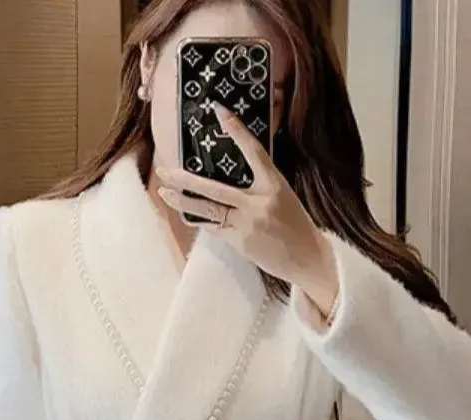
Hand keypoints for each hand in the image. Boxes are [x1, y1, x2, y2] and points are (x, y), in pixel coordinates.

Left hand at [156, 103, 338, 316]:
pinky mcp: (240, 241)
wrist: (307, 259)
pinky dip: (200, 219)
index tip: (219, 110)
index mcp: (274, 184)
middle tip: (164, 169)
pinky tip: (186, 213)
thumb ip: (258, 185)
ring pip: (207, 210)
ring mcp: (247, 223)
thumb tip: (230, 176)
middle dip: (185, 179)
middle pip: (214, 188)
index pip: (253, 151)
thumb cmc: (295, 225)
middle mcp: (258, 202)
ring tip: (164, 192)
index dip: (236, 130)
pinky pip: (214, 227)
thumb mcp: (282, 196)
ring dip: (182, 201)